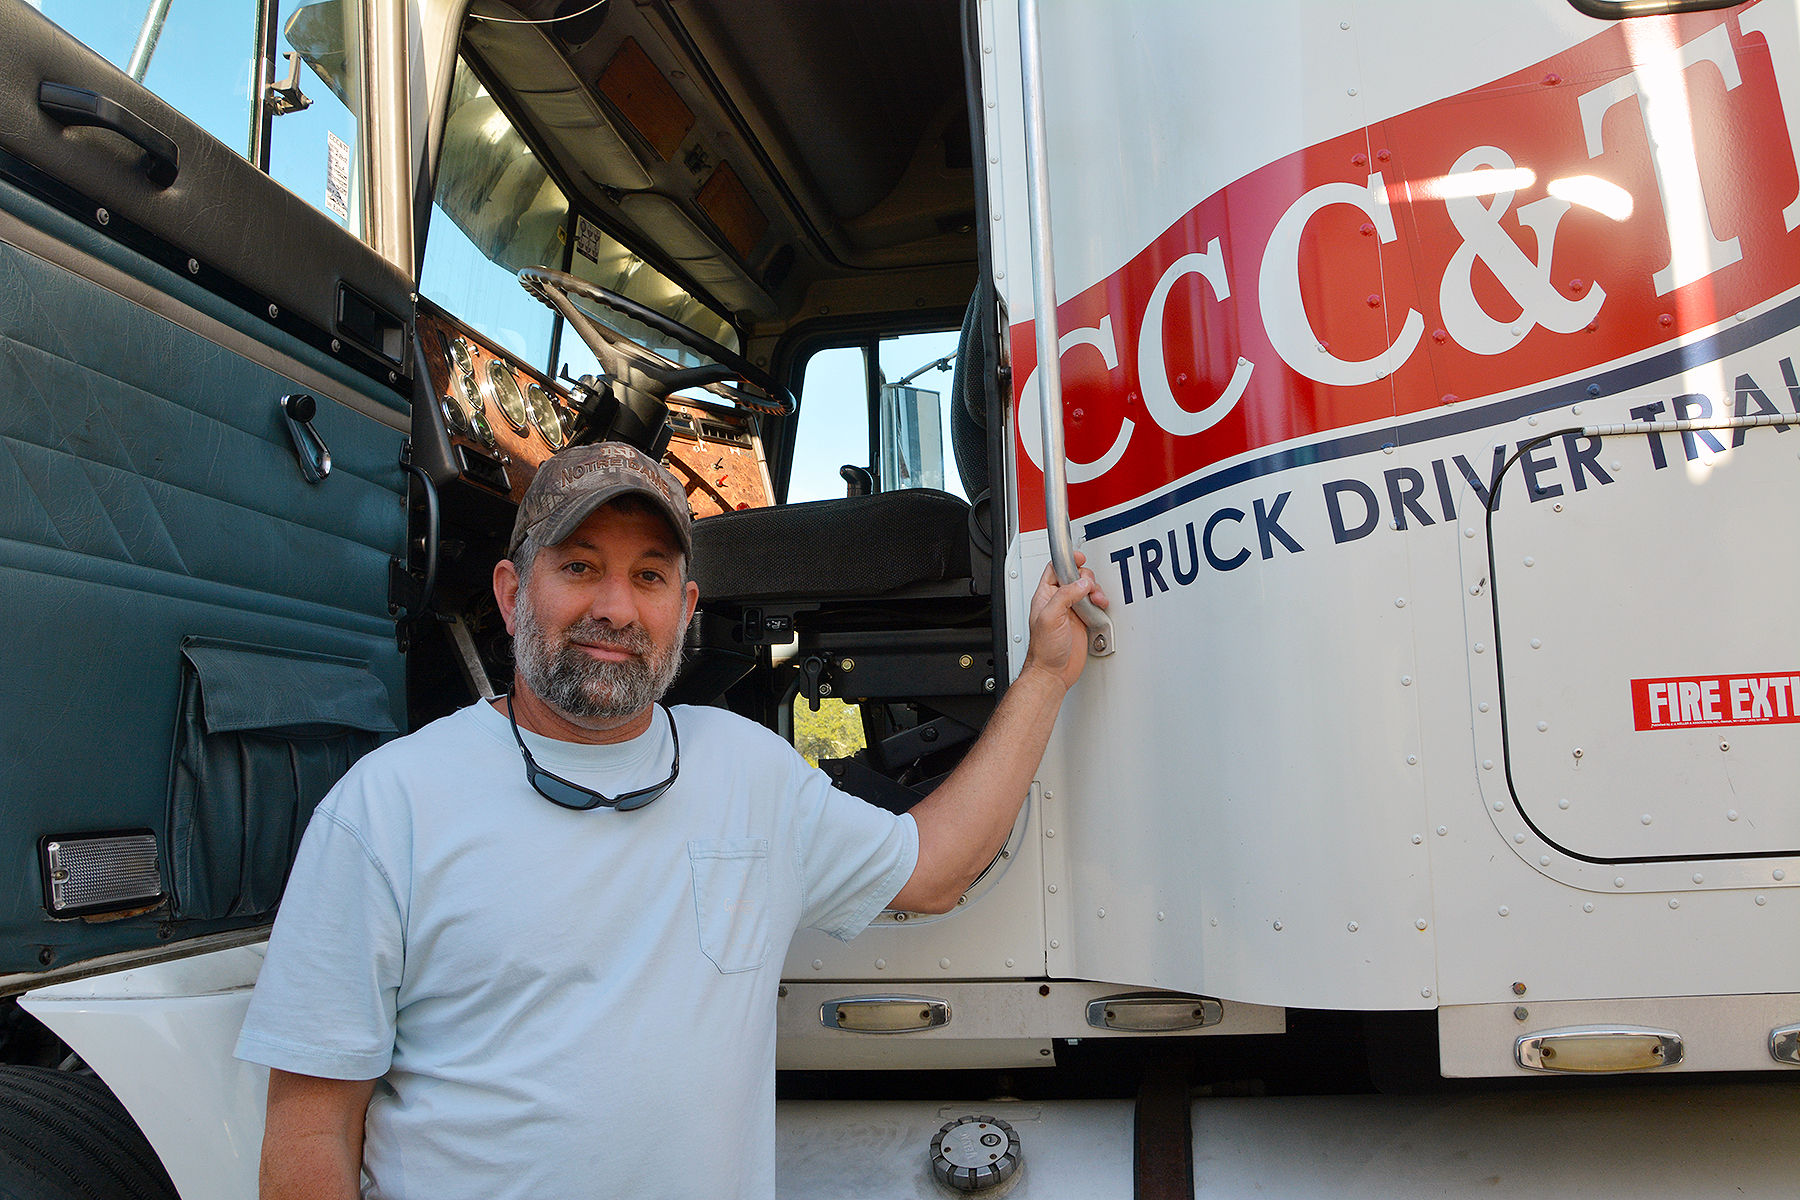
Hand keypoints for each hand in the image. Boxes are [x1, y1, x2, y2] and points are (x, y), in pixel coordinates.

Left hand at [1021, 552, 1107, 692]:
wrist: (1053, 672)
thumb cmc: (1044, 649)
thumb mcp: (1050, 617)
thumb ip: (1065, 596)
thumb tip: (1081, 584)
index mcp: (1045, 596)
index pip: (1056, 568)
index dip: (1068, 561)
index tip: (1079, 559)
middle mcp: (1058, 601)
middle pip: (1076, 577)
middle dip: (1086, 579)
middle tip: (1089, 589)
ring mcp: (1071, 611)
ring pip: (1087, 590)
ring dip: (1095, 591)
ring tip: (1096, 600)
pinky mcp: (1083, 621)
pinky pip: (1094, 605)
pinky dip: (1100, 604)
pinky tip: (1099, 609)